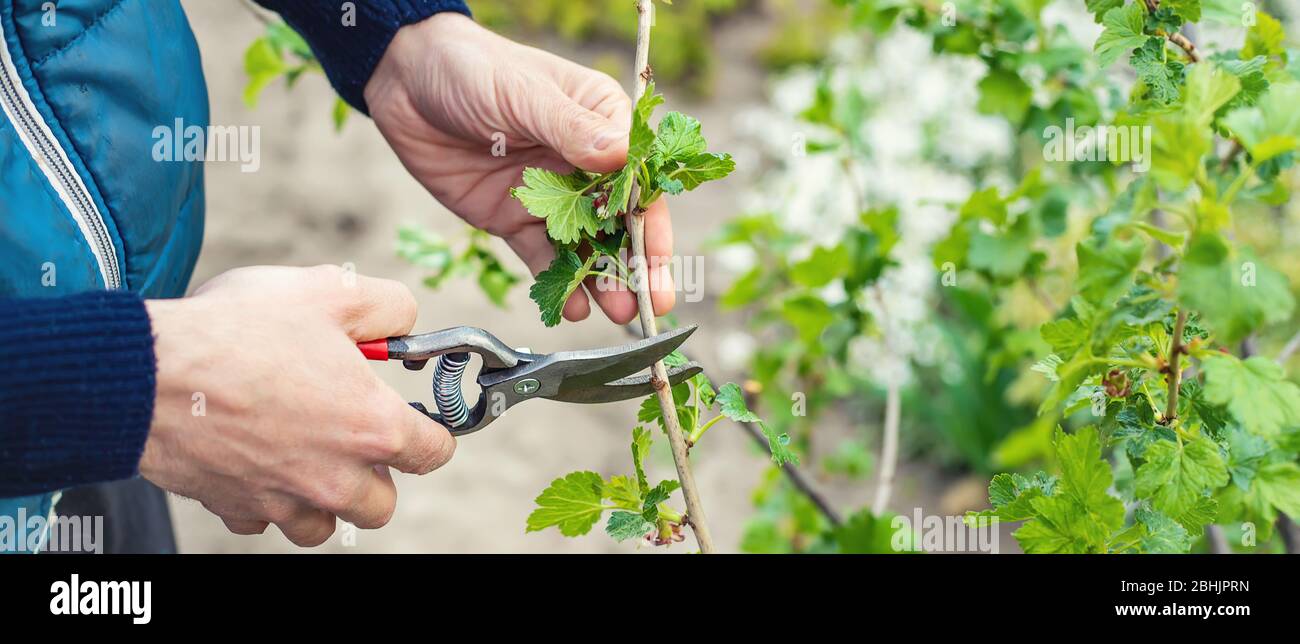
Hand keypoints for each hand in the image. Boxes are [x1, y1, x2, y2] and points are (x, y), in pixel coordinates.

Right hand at [139, 266, 454, 546]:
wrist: (146, 372)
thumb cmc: (237, 331)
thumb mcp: (331, 291)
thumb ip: (389, 307)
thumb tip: (407, 322)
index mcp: (372, 427)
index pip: (434, 452)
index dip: (430, 430)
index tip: (415, 418)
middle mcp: (335, 477)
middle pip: (381, 503)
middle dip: (375, 473)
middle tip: (348, 432)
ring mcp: (283, 501)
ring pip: (324, 525)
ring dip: (322, 496)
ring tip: (301, 450)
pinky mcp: (235, 508)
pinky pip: (263, 521)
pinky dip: (264, 498)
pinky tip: (251, 455)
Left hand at [365, 13, 675, 323]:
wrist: (405, 81)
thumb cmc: (473, 68)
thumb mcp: (525, 94)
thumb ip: (573, 130)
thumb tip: (622, 157)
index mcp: (603, 122)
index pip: (638, 180)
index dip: (652, 223)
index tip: (659, 260)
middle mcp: (584, 163)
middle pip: (621, 221)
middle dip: (637, 265)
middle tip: (651, 306)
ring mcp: (550, 195)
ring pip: (585, 246)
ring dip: (602, 281)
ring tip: (618, 315)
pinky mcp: (514, 217)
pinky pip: (542, 256)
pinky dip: (557, 283)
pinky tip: (572, 308)